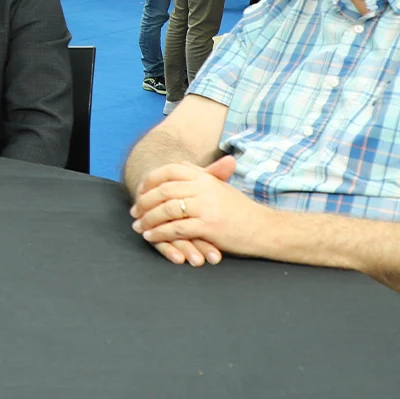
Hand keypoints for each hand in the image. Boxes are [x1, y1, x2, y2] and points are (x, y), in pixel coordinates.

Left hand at [130, 156, 270, 262]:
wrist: (265, 229)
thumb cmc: (241, 210)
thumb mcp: (220, 186)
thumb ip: (199, 174)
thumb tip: (179, 162)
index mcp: (205, 178)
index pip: (170, 170)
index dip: (150, 180)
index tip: (140, 191)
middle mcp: (204, 188)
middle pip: (164, 190)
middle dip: (144, 202)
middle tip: (134, 213)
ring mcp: (206, 207)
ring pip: (167, 209)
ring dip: (148, 219)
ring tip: (139, 227)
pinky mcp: (209, 226)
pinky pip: (176, 228)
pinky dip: (160, 233)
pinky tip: (151, 237)